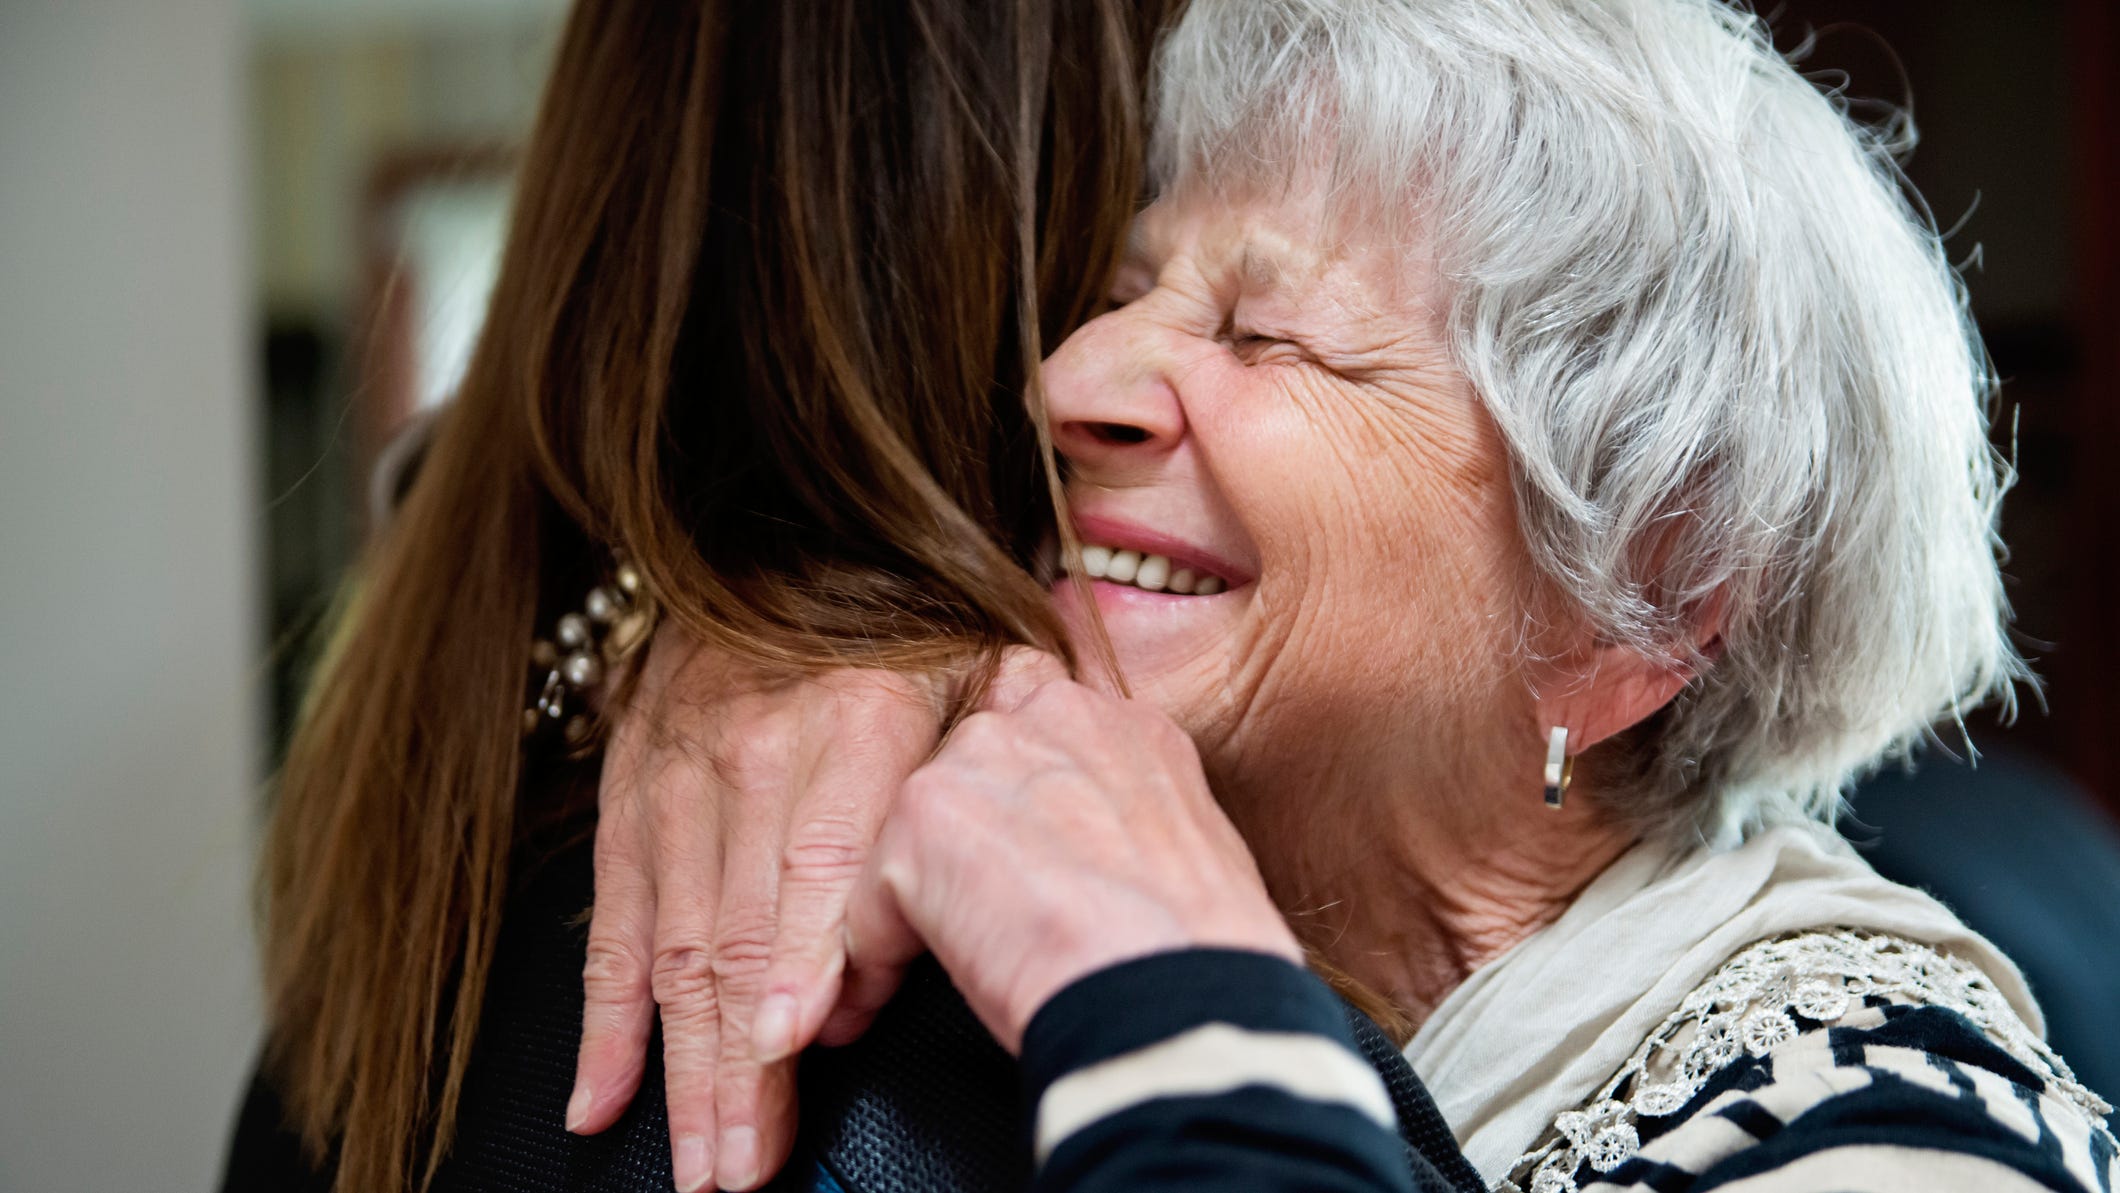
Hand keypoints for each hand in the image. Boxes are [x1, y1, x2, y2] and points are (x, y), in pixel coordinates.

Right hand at [568, 630, 940, 1192]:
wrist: (774, 534)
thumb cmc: (906, 614)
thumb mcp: (982, 657)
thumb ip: (990, 758)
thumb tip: (986, 878)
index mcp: (857, 714)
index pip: (819, 856)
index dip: (800, 956)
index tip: (790, 1043)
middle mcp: (756, 748)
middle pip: (740, 928)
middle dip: (737, 1060)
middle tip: (743, 1162)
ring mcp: (679, 776)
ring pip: (674, 945)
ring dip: (681, 1065)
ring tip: (696, 1159)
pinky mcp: (629, 795)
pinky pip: (612, 922)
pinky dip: (602, 1020)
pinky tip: (601, 1100)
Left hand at [845, 650, 1300, 1052]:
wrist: (1178, 1001)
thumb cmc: (1200, 964)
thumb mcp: (1187, 854)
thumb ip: (1124, 822)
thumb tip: (1091, 861)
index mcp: (1126, 726)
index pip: (1040, 740)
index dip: (1020, 814)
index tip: (1026, 877)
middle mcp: (1053, 713)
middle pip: (966, 775)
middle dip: (964, 850)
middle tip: (988, 928)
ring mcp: (984, 756)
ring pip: (915, 833)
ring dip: (921, 900)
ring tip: (954, 966)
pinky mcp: (925, 815)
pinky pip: (870, 895)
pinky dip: (879, 954)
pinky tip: (906, 994)